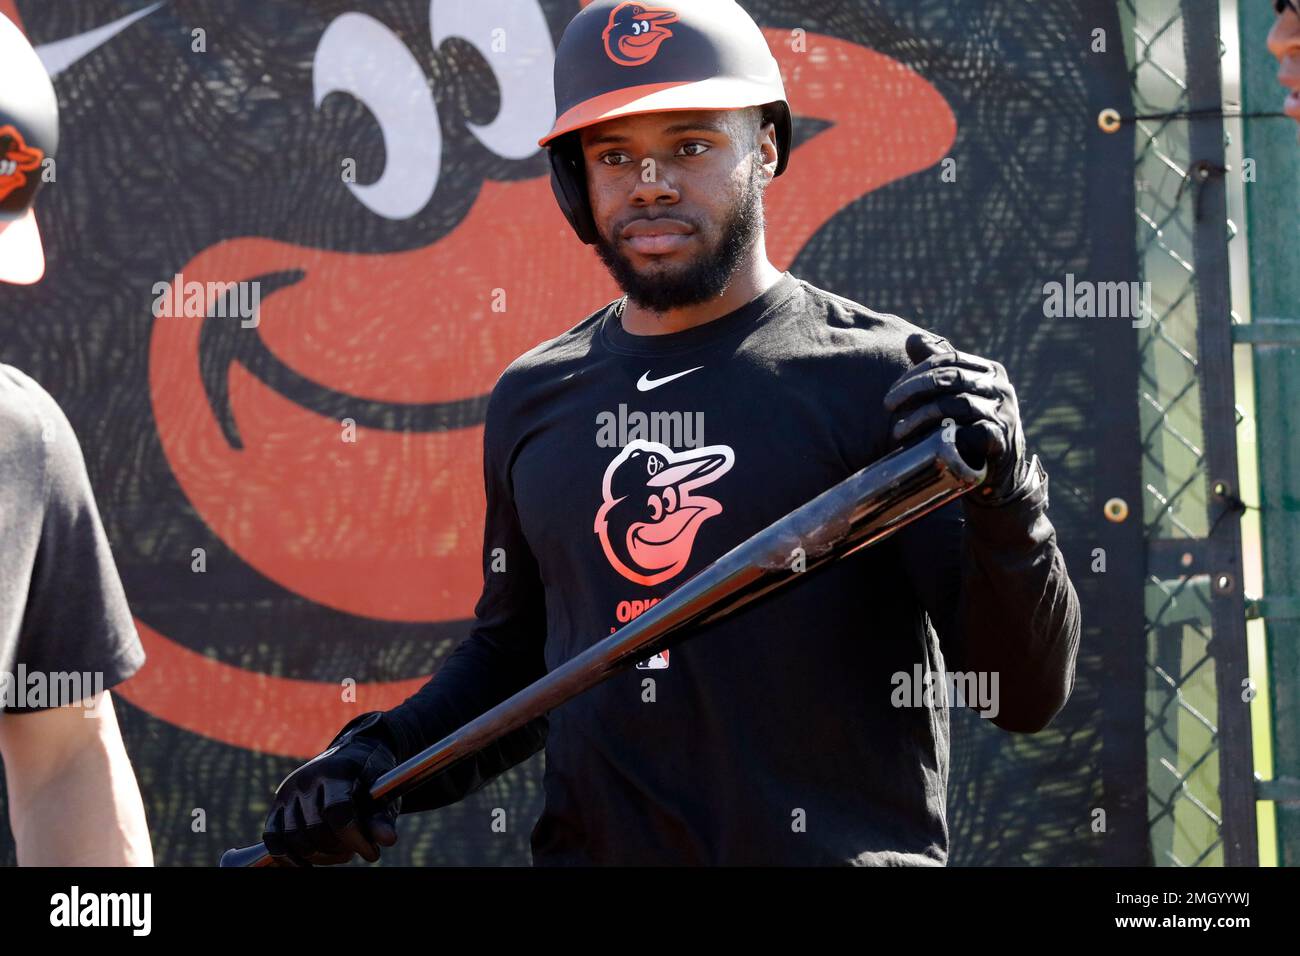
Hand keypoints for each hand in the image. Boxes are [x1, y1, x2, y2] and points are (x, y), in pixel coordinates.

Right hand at [262, 711, 401, 865]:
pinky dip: (288, 857)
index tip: (372, 854)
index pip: (337, 811)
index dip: (354, 838)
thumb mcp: (382, 792)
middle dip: (338, 849)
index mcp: (334, 770)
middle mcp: (305, 779)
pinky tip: (307, 864)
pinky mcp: (276, 807)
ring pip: (293, 839)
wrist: (351, 756)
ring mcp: (287, 793)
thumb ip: (382, 816)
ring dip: (317, 856)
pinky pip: (272, 839)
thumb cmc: (370, 778)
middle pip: (314, 830)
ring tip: (339, 852)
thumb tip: (388, 840)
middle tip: (353, 850)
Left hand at [883, 333, 1029, 504]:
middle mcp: (1000, 388)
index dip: (917, 372)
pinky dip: (944, 434)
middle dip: (913, 389)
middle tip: (887, 405)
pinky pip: (970, 431)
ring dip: (921, 416)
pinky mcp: (1001, 438)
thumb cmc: (971, 429)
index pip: (949, 359)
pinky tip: (925, 443)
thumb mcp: (955, 395)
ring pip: (956, 404)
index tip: (892, 393)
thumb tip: (913, 338)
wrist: (999, 474)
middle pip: (950, 377)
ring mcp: (1003, 412)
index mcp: (989, 371)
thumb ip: (937, 367)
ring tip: (897, 431)